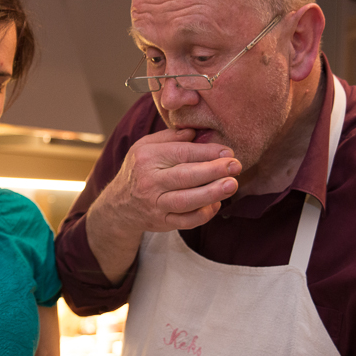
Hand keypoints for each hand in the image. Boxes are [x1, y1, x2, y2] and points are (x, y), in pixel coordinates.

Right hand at [101, 128, 240, 235]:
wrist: (119, 205)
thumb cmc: (139, 170)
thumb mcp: (145, 147)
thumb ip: (170, 138)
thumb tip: (196, 132)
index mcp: (148, 158)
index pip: (182, 153)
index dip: (208, 152)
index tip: (228, 151)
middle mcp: (150, 181)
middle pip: (185, 176)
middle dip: (213, 170)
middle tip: (236, 166)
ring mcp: (156, 204)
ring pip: (186, 201)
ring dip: (212, 193)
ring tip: (232, 185)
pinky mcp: (162, 222)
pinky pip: (186, 221)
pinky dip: (204, 214)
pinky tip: (216, 204)